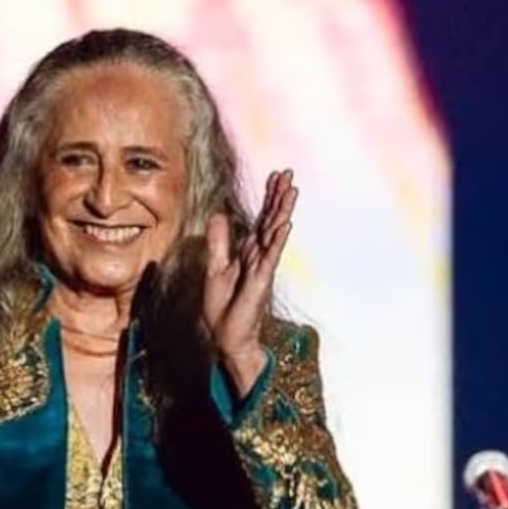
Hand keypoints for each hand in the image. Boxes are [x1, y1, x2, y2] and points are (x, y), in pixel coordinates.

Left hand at [203, 169, 295, 395]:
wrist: (226, 335)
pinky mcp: (261, 280)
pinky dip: (277, 239)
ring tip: (291, 190)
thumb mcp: (215, 267)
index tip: (276, 176)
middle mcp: (259, 256)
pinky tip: (285, 224)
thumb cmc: (223, 306)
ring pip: (273, 234)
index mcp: (248, 252)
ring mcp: (262, 267)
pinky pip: (270, 256)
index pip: (261, 219)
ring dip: (282, 212)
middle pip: (270, 221)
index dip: (268, 198)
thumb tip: (220, 215)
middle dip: (278, 197)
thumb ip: (219, 242)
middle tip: (288, 173)